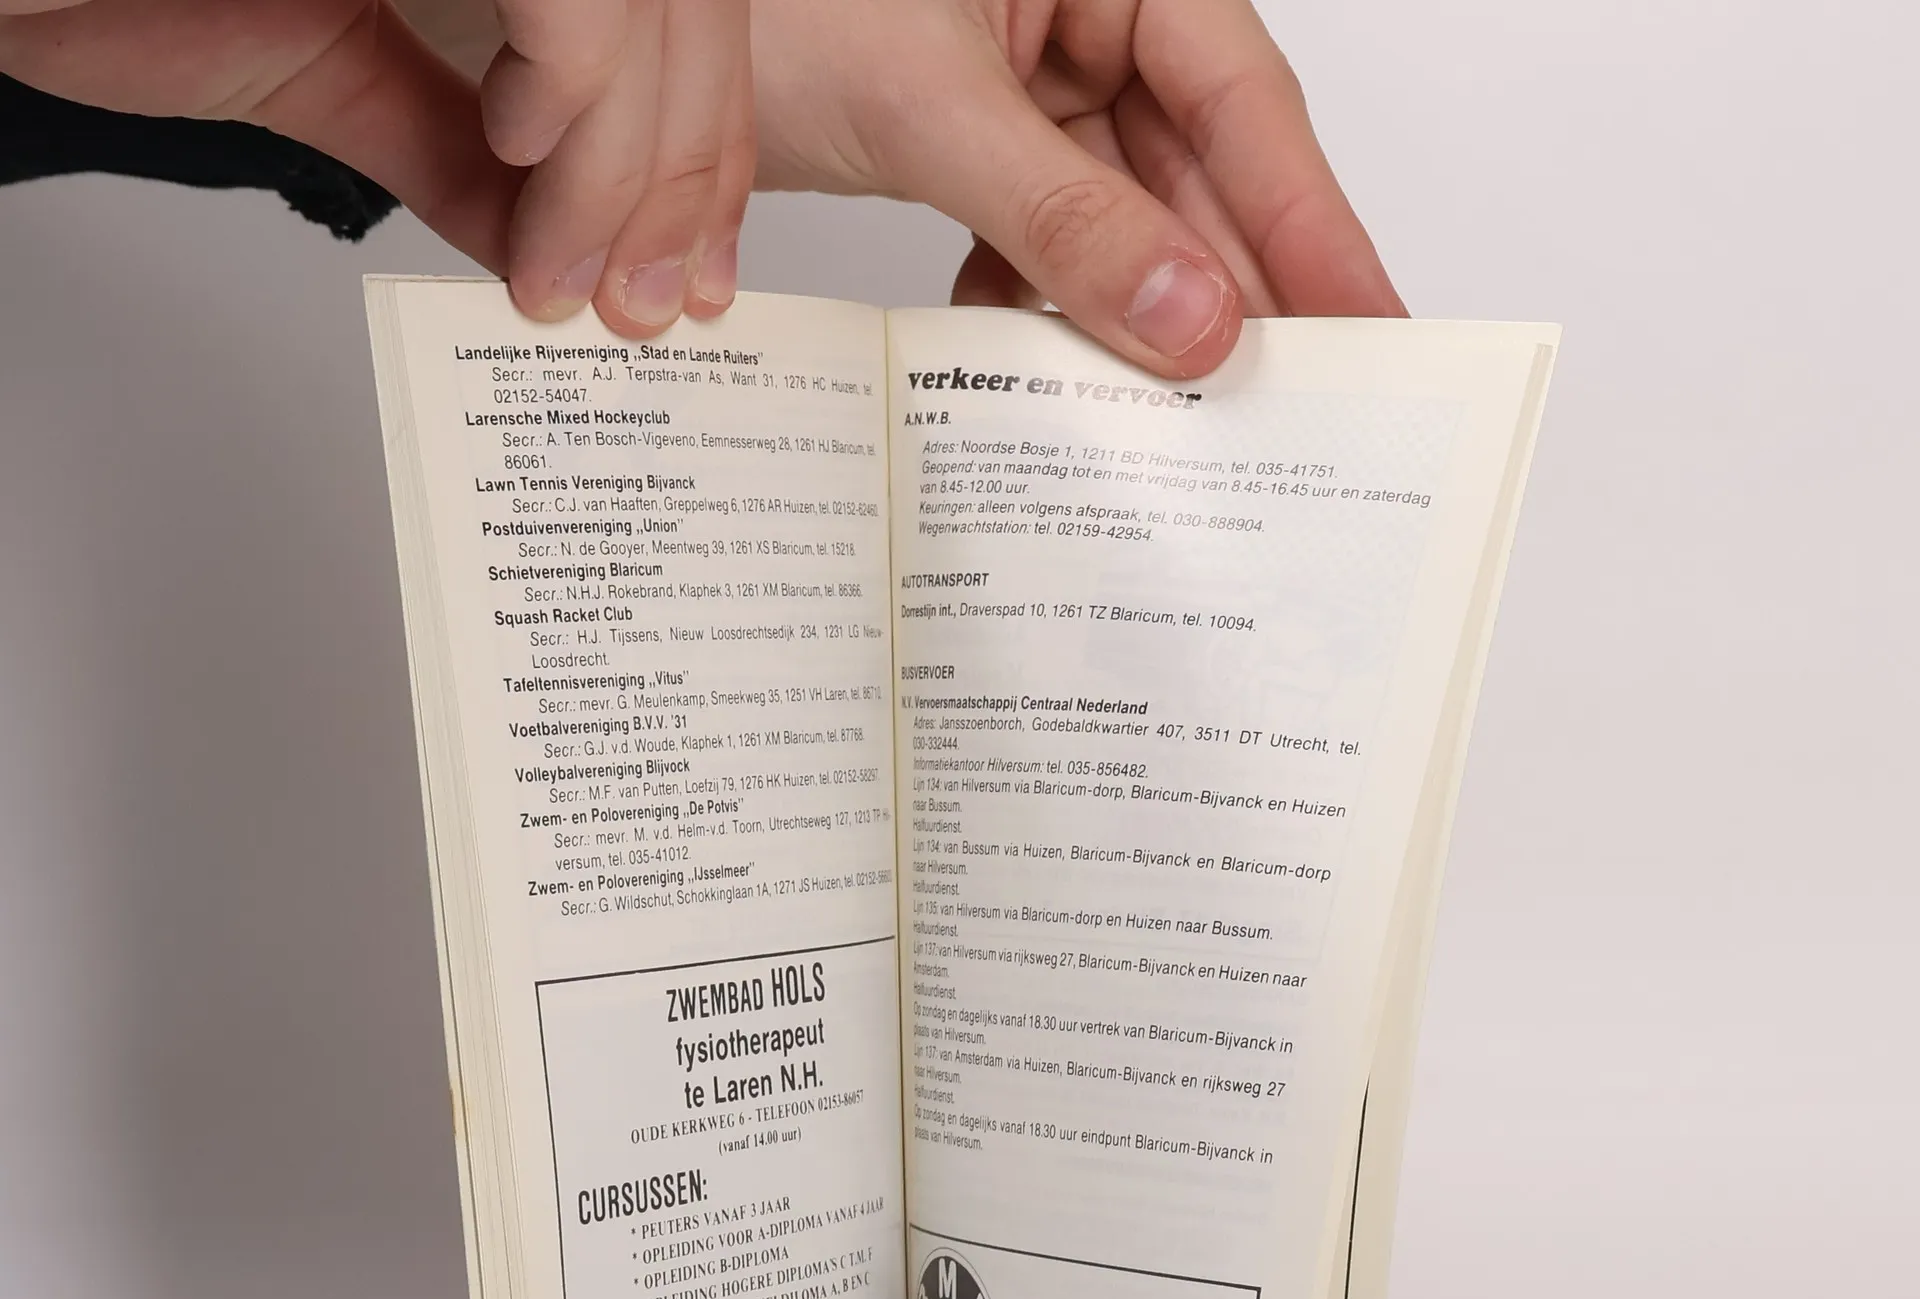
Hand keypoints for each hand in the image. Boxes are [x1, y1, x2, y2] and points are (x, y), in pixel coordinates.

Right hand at [0, 0, 751, 332]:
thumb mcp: (316, 63)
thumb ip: (451, 143)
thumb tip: (550, 244)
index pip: (648, 5)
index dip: (690, 144)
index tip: (682, 272)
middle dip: (679, 177)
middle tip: (648, 306)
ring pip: (638, 3)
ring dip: (626, 169)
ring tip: (571, 277)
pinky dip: (578, 93)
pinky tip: (521, 149)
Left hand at [751, 0, 1403, 377]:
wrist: (621, 38)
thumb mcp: (928, 107)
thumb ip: (1062, 216)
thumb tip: (1190, 322)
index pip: (1246, 101)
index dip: (1314, 224)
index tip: (1373, 327)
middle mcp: (1091, 16)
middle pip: (1198, 173)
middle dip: (1229, 295)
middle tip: (1290, 413)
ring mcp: (1037, 84)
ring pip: (1124, 222)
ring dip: (1131, 320)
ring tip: (1169, 420)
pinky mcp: (983, 145)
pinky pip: (1048, 242)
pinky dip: (1044, 307)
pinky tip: (1042, 364)